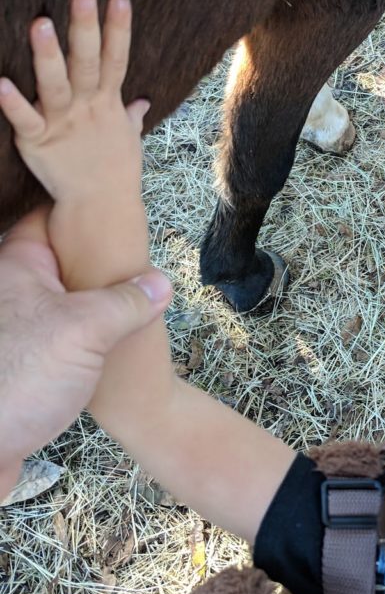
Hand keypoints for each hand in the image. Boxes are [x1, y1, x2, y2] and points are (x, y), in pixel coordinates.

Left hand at [0, 0, 147, 203]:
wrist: (100, 207)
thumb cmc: (113, 170)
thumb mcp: (127, 138)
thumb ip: (130, 115)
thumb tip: (142, 102)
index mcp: (107, 102)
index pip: (116, 59)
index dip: (119, 29)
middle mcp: (86, 107)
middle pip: (87, 63)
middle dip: (85, 30)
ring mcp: (62, 123)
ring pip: (55, 84)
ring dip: (48, 55)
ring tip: (40, 24)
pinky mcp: (37, 141)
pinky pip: (23, 118)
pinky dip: (11, 101)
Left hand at [0, 208, 171, 498]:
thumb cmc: (15, 381)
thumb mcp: (84, 331)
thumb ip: (126, 302)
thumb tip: (159, 284)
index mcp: (17, 267)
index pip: (49, 218)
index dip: (83, 211)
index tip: (120, 211)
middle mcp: (10, 292)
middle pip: (59, 260)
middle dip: (97, 262)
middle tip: (140, 262)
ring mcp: (15, 330)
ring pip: (60, 301)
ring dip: (92, 305)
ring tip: (135, 303)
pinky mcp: (19, 364)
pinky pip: (56, 335)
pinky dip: (82, 336)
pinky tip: (110, 346)